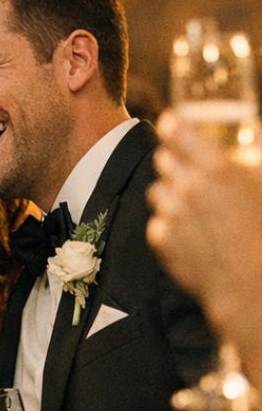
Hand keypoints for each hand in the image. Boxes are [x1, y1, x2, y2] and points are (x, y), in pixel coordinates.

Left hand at [147, 116, 261, 351]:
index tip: (176, 126)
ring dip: (173, 191)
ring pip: (158, 189)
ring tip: (200, 205)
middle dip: (178, 161)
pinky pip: (158, 220)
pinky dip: (171, 222)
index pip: (174, 130)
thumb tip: (252, 131)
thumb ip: (256, 151)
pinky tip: (195, 231)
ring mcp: (170, 214)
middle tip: (199, 172)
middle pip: (164, 158)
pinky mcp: (160, 238)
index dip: (175, 126)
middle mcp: (187, 187)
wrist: (251, 283)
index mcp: (215, 167)